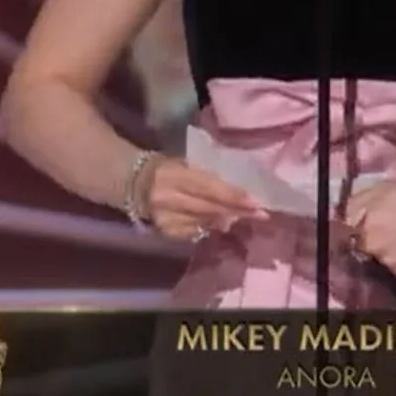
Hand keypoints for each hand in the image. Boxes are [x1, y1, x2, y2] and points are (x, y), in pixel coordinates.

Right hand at [142, 157, 262, 241]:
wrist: (134, 183)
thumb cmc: (167, 168)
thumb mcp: (186, 164)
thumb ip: (208, 179)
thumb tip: (237, 197)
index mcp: (173, 174)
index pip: (208, 187)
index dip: (232, 196)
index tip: (255, 202)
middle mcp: (168, 197)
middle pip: (209, 207)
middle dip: (237, 211)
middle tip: (261, 214)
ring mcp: (166, 217)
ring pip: (204, 222)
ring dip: (227, 220)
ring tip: (246, 218)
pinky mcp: (166, 231)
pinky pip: (195, 231)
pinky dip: (211, 227)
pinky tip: (222, 224)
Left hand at [344, 177, 395, 278]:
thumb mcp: (383, 187)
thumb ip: (357, 202)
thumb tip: (342, 215)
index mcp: (363, 225)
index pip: (347, 232)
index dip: (357, 227)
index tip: (366, 223)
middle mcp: (372, 247)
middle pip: (366, 245)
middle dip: (375, 237)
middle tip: (395, 225)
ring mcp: (390, 263)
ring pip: (384, 257)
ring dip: (391, 249)